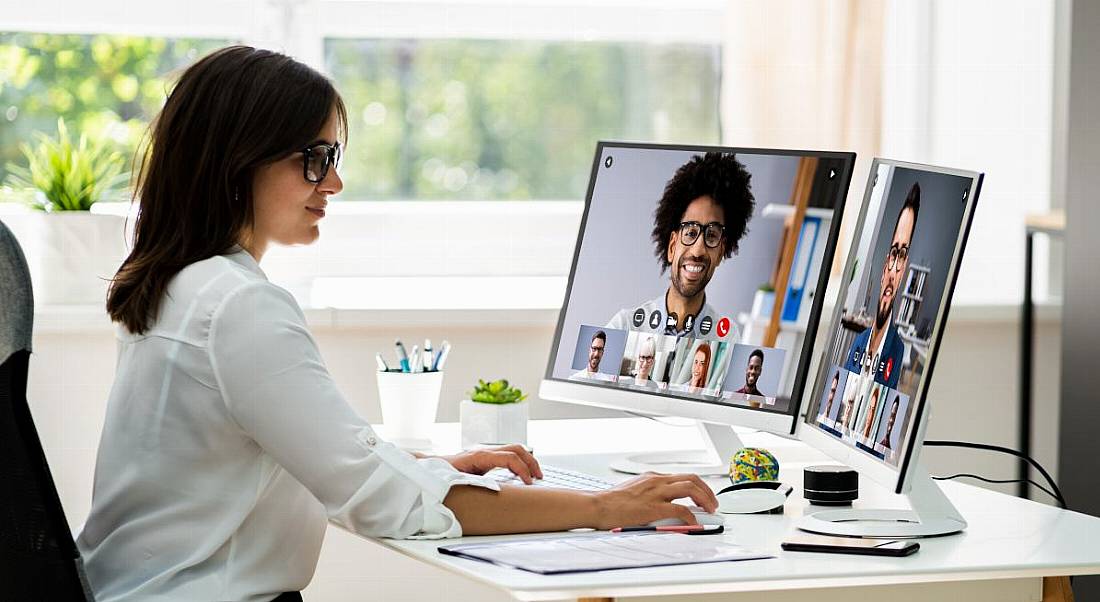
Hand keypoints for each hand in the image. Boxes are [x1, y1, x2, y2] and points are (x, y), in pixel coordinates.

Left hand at [440, 444, 543, 483]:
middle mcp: (484, 452)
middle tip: (539, 477)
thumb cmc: (441, 474)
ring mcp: (486, 454)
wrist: (430, 467)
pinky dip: (519, 463)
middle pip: (516, 449)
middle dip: (531, 462)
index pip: (509, 457)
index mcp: (479, 457)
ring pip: (514, 450)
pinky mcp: (486, 459)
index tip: (529, 482)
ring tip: (536, 476)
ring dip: (527, 461)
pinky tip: (522, 475)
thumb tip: (485, 489)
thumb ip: (473, 484)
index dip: (522, 469)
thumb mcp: (455, 480)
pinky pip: (508, 456)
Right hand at [592, 472, 717, 529]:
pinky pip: (680, 509)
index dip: (698, 485)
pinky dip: (691, 516)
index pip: (682, 476)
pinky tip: (694, 523)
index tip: (704, 494)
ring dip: (705, 499)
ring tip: (710, 510)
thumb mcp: (634, 490)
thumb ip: (650, 493)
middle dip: (707, 490)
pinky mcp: (653, 507)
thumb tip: (665, 504)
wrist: (598, 505)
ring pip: (690, 488)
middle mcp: (656, 481)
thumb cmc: (612, 501)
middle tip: (713, 503)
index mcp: (652, 477)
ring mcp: (655, 493)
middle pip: (691, 478)